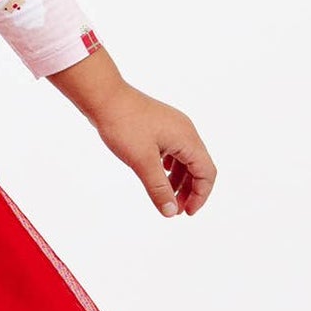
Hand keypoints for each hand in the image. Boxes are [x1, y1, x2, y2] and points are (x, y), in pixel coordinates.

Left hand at [89, 86, 216, 217]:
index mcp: (187, 138)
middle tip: (176, 210)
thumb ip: (158, 188)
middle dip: (190, 191)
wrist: (104, 97)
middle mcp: (185, 131)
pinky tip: (159, 177)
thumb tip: (171, 212)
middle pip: (198, 167)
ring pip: (184, 159)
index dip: (201, 195)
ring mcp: (172, 127)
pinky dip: (169, 168)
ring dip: (179, 181)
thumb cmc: (123, 125)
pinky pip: (172, 151)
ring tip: (167, 198)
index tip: (187, 213)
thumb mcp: (142, 162)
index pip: (207, 172)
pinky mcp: (159, 126)